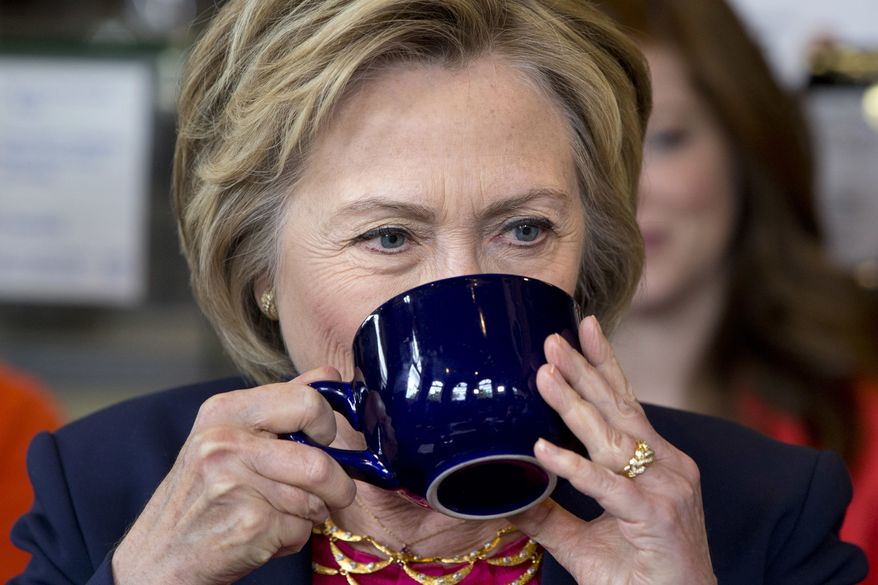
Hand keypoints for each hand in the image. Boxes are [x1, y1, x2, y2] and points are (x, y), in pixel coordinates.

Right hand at [112, 367, 355, 584]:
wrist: (158, 557)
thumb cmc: (201, 495)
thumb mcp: (229, 436)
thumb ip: (282, 404)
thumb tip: (329, 374)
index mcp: (225, 411)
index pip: (307, 401)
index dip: (325, 425)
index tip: (321, 440)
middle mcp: (225, 443)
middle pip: (318, 461)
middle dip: (338, 485)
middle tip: (334, 492)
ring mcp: (235, 484)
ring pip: (314, 500)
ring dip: (311, 514)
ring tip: (281, 514)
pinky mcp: (248, 524)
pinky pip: (301, 530)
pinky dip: (293, 537)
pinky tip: (265, 534)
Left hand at [512, 317, 716, 584]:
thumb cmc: (642, 577)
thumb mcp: (583, 543)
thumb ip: (549, 516)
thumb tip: (506, 495)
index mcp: (656, 463)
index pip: (626, 404)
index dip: (604, 366)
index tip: (582, 330)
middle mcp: (667, 466)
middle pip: (619, 408)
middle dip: (584, 369)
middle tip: (551, 338)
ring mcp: (666, 488)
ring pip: (611, 437)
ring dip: (574, 403)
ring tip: (543, 373)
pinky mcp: (656, 516)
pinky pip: (607, 485)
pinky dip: (573, 467)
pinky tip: (542, 449)